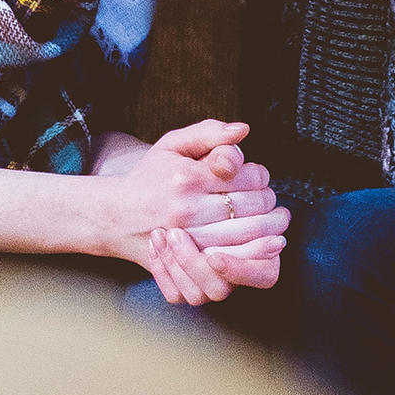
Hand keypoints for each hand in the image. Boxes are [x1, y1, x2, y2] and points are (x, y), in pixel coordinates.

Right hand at [100, 120, 289, 303]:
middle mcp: (187, 210)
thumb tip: (244, 129)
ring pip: (245, 237)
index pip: (246, 177)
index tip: (258, 177)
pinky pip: (229, 265)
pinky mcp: (186, 262)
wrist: (117, 216)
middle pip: (251, 208)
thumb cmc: (151, 176)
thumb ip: (209, 132)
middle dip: (269, 203)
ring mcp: (186, 240)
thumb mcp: (173, 144)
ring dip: (268, 230)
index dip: (261, 176)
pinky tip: (260, 246)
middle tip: (272, 202)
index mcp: (187, 178)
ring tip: (276, 222)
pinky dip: (251, 256)